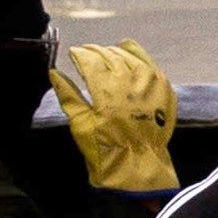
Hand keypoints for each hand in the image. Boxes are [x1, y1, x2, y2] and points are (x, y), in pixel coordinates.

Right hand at [50, 38, 182, 194]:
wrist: (138, 165)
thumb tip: (54, 74)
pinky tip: (129, 55)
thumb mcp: (81, 125)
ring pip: (130, 56)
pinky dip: (138, 56)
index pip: (90, 60)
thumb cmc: (105, 149)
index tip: (74, 53)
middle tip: (87, 53)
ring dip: (115, 51)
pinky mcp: (164, 89)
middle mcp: (130, 82)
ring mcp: (150, 84)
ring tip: (105, 54)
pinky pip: (150, 64)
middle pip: (110, 55)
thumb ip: (68, 96)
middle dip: (96, 51)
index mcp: (106, 91)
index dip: (80, 54)